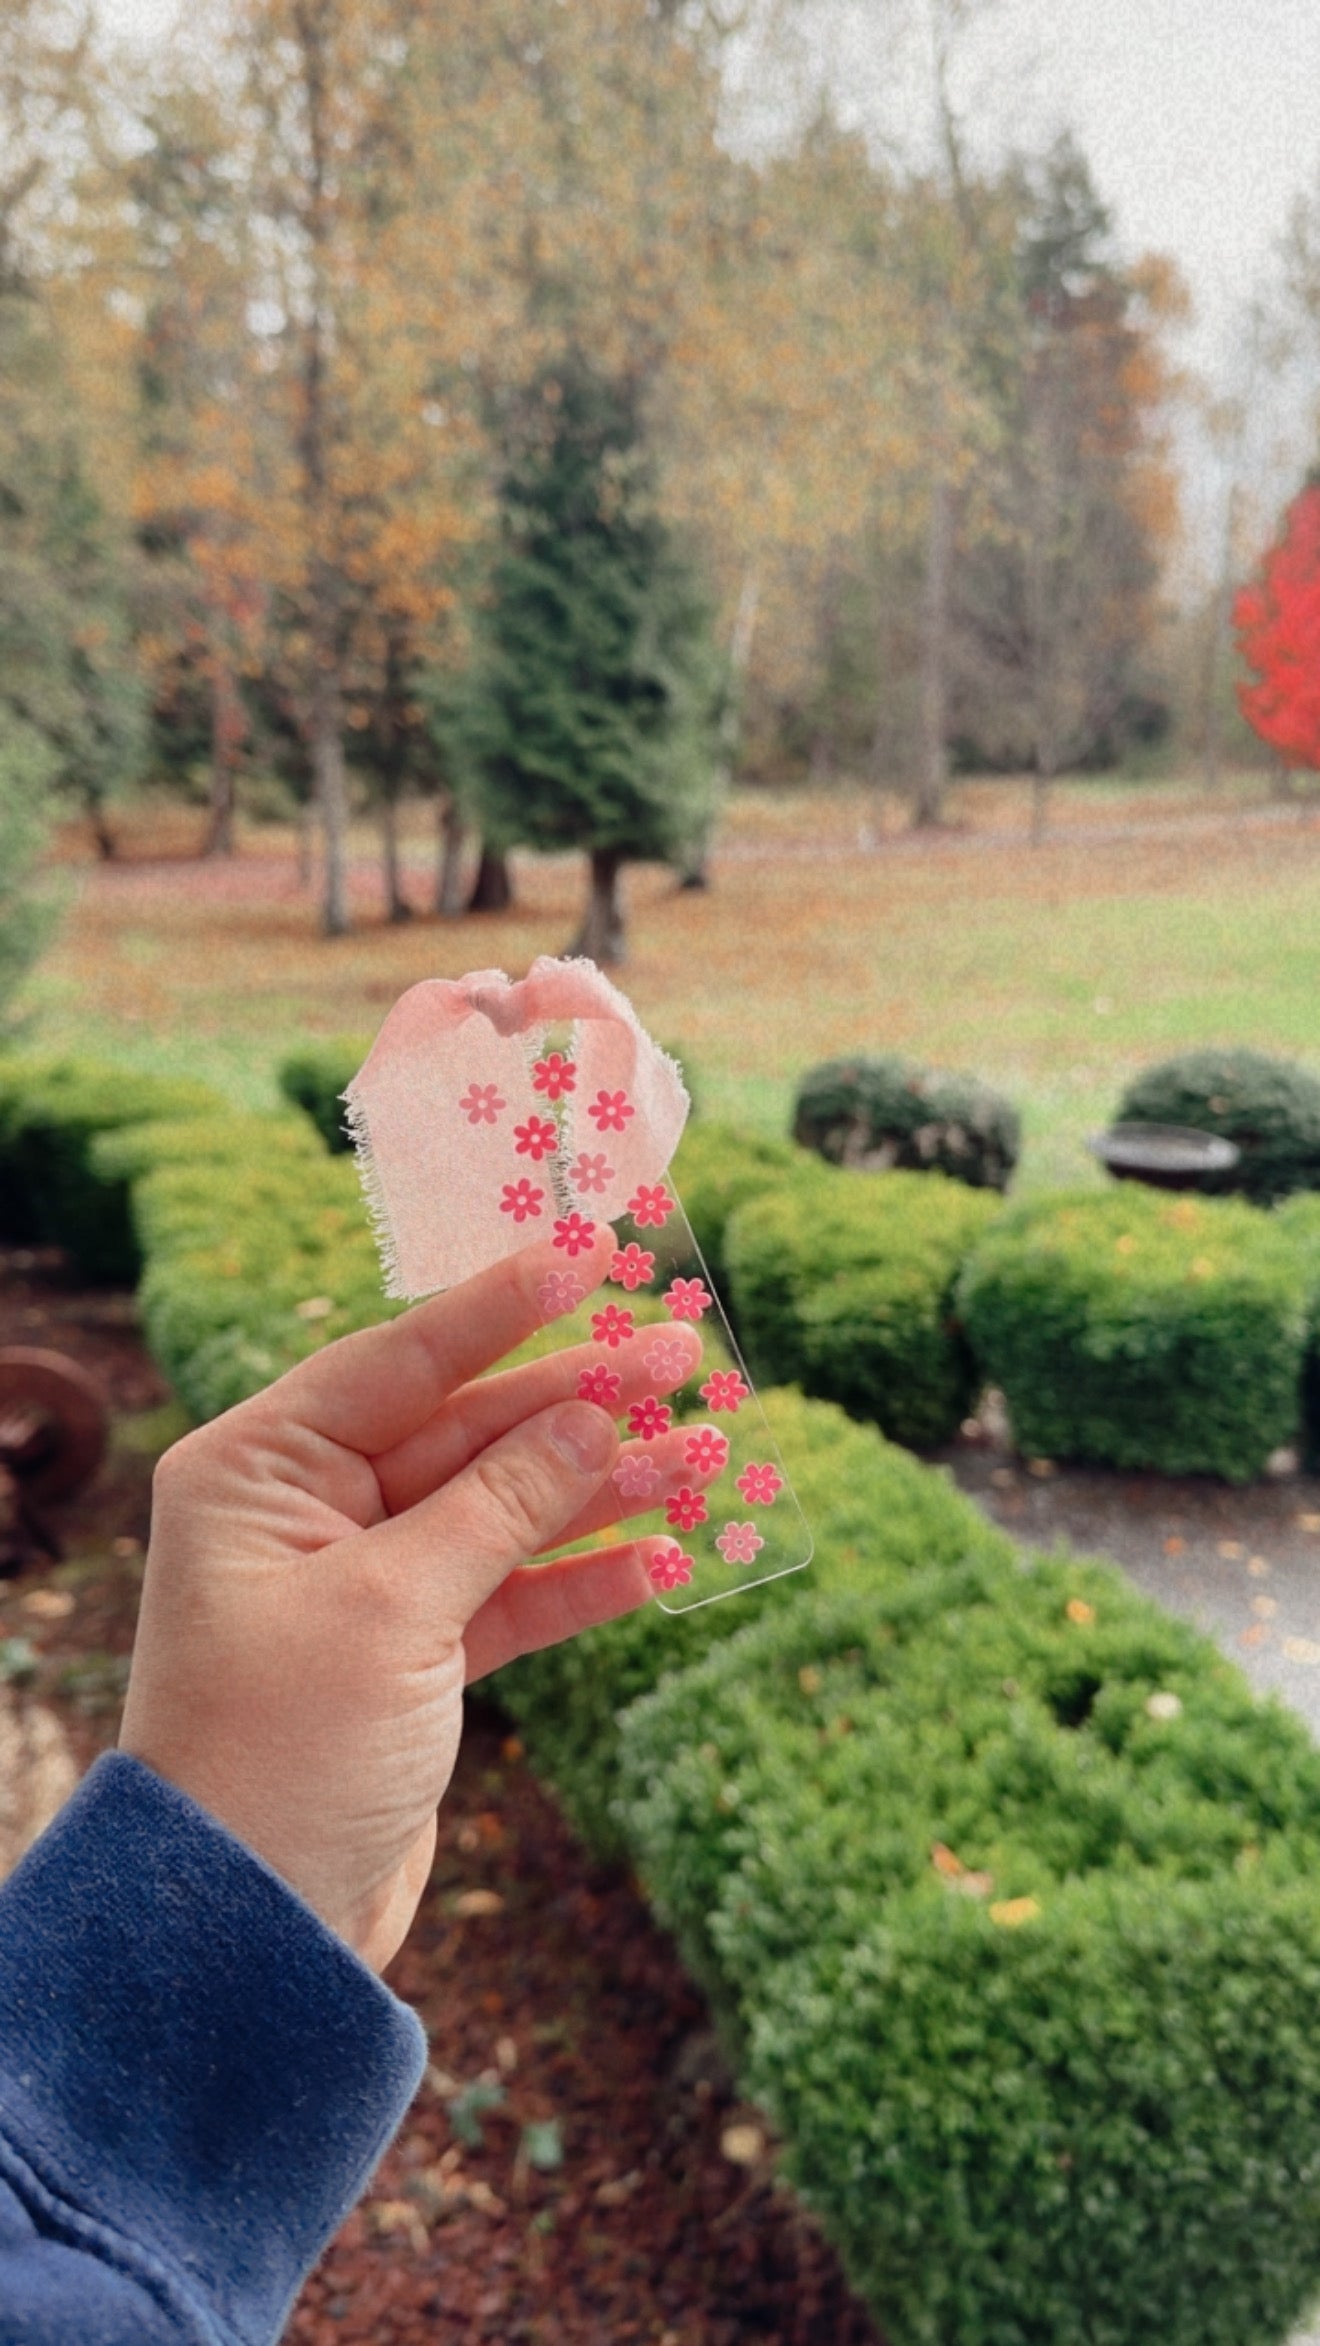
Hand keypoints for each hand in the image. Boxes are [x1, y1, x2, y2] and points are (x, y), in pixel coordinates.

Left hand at [118, 1224, 704, 1973]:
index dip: (501, 1310)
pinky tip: (666, 1554)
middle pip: (466, 1429)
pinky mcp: (412, 1659)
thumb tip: (594, 1418)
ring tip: (707, 1452)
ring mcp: (364, 1585)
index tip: (589, 1258)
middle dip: (577, 1403)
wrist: (249, 1934)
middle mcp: (307, 1513)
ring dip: (602, 1488)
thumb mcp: (392, 1609)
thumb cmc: (282, 1750)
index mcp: (260, 1470)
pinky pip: (513, 1593)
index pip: (399, 1359)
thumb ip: (501, 1505)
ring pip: (503, 1510)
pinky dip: (586, 1579)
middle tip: (687, 1362)